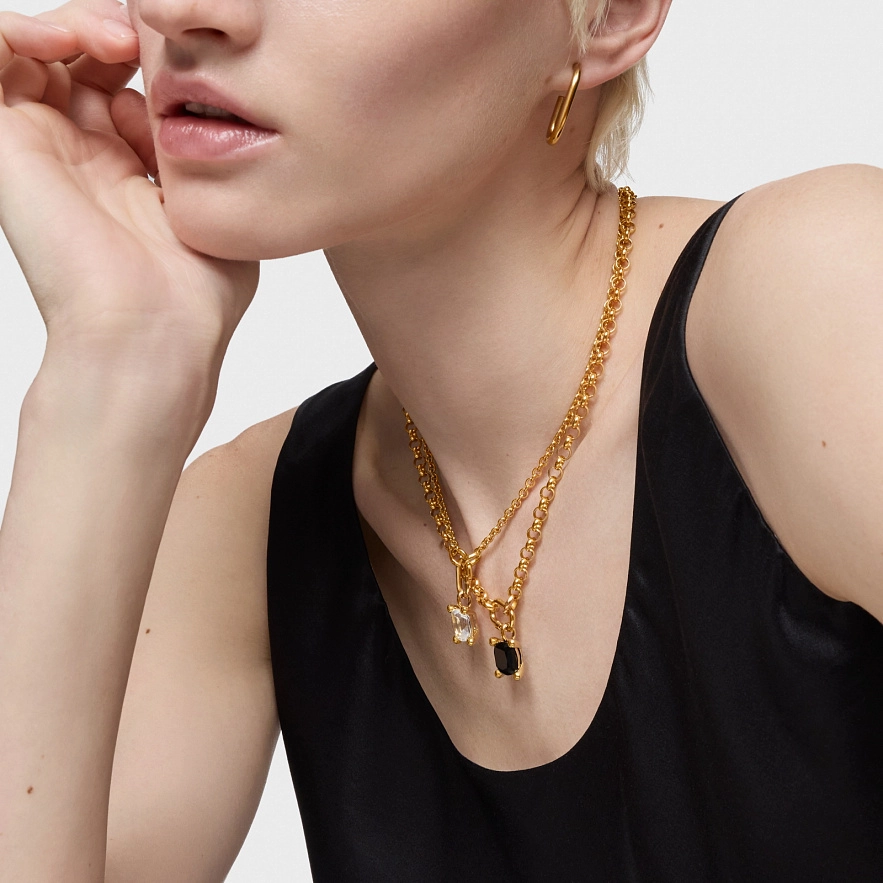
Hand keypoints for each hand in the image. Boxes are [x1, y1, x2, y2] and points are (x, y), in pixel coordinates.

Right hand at [0, 0, 258, 375]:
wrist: (152, 332)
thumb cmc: (193, 294)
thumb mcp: (212, 208)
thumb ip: (197, 155)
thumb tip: (186, 107)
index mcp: (127, 172)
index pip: (125, 86)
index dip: (151, 56)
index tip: (185, 52)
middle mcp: (81, 156)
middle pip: (82, 59)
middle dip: (115, 31)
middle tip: (142, 40)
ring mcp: (43, 147)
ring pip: (36, 49)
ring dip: (73, 24)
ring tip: (115, 40)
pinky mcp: (6, 143)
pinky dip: (19, 30)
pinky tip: (68, 40)